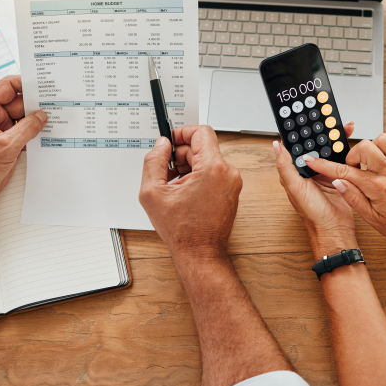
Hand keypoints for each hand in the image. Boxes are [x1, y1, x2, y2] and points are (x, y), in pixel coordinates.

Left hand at [0, 75, 46, 205]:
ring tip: (55, 121)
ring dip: (37, 122)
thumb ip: (26, 129)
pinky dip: (35, 134)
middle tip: (55, 105)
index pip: (7, 87)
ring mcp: (0, 129)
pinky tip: (48, 134)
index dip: (26, 84)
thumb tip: (41, 116)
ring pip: (24, 118)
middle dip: (36, 105)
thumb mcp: (4, 146)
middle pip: (19, 103)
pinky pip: (25, 133)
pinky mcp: (7, 142)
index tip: (44, 85)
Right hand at [139, 125, 242, 258]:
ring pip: (207, 160)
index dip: (182, 132)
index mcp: (213, 168)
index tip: (170, 141)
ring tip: (173, 186)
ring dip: (188, 167)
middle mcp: (228, 173)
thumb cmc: (183, 230)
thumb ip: (154, 161)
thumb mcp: (153, 192)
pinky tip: (184, 193)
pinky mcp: (232, 191)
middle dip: (181, 155)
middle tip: (166, 170)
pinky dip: (197, 177)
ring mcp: (232, 183)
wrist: (200, 253)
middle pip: (202, 147)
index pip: (201, 132)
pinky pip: (213, 173)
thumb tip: (161, 145)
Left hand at [274, 122, 357, 253]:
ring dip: (336, 139)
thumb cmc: (313, 213)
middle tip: (330, 119)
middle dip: (323, 132)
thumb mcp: (295, 187)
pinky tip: (350, 143)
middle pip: (316, 145)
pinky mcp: (339, 177)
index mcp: (296, 171)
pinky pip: (343, 160)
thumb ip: (285, 166)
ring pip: (330, 150)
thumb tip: (276, 146)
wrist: (335, 229)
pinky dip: (347, 151)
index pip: (297, 146)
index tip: (307, 118)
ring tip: (343, 127)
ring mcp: (325, 173)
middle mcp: (310, 171)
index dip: (302, 132)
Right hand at [302, 133, 385, 242]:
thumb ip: (352, 198)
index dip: (324, 165)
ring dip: (370, 146)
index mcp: (376, 187)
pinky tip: (382, 155)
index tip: (312, 160)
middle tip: (355, 167)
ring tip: (369, 161)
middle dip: (353, 154)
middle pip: (363, 147)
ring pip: (380, 138)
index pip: (344, 171)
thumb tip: (337, 182)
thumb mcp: (370, 218)